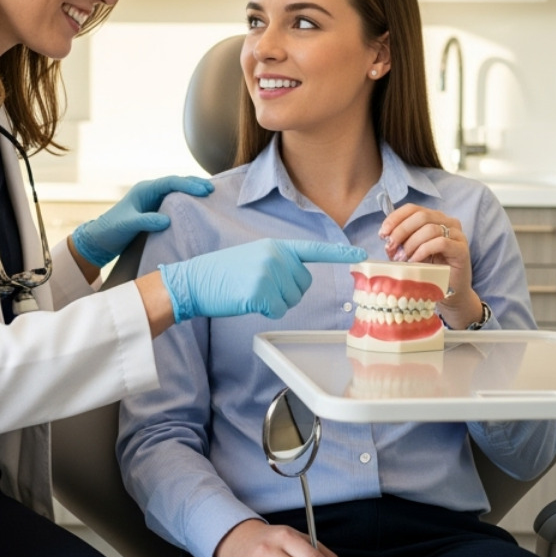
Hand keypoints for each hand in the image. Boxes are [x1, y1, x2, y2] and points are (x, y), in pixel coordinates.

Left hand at [71, 176, 212, 267]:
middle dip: (194, 184)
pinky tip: (197, 205)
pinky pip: (175, 201)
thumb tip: (167, 220)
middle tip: (212, 189)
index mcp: (144, 190)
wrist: (100, 239)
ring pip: (177, 191)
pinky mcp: (155, 209)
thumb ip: (146, 221)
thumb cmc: (111, 230)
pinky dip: (187, 200)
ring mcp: (153, 200)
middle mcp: (150, 191)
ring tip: (210, 194)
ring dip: (192, 191)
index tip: (204, 191)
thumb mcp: (128, 225)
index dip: (188, 185)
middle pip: (176, 182)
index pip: (170, 182)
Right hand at [159, 239, 365, 322]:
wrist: (194, 280)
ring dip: (275, 303)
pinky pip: (277, 310)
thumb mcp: (254, 257)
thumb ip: (278, 262)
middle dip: (286, 293)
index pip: (313, 250)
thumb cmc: (222, 274)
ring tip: (250, 292)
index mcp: (276, 246)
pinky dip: (264, 311)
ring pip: (292, 300)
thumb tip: (297, 278)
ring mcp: (269, 272)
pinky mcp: (261, 290)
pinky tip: (247, 301)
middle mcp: (276, 256)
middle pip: (303, 285)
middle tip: (258, 287)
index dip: (338, 254)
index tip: (361, 255)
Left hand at [379, 205, 482, 327]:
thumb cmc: (430, 269)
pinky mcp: (461, 248)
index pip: (412, 209)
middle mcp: (447, 221)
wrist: (451, 290)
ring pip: (430, 228)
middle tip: (391, 247)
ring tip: (403, 258)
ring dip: (411, 243)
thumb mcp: (409, 252)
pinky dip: (423, 250)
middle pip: (421, 216)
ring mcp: (457, 234)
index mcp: (433, 217)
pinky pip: (441, 242)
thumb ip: (399, 243)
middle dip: (401, 230)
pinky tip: (415, 260)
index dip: (395, 218)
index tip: (383, 234)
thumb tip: (386, 237)